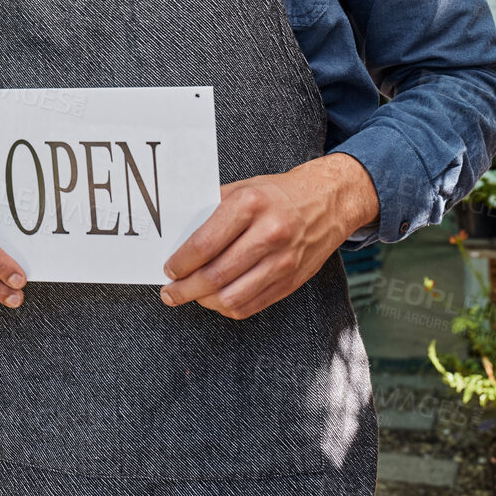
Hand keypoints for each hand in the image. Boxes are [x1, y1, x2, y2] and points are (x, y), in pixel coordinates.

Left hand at [158, 153, 378, 319]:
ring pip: (232, 297)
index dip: (181, 262)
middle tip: (170, 292)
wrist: (326, 202)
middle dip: (185, 289)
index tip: (168, 268)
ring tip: (190, 296)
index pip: (205, 243)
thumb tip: (177, 239)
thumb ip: (211, 211)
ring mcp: (283, 261)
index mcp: (251, 205)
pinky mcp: (291, 282)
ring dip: (204, 302)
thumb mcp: (242, 188)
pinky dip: (227, 307)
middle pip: (215, 275)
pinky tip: (215, 299)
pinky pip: (251, 305)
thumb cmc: (276, 194)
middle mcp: (269, 234)